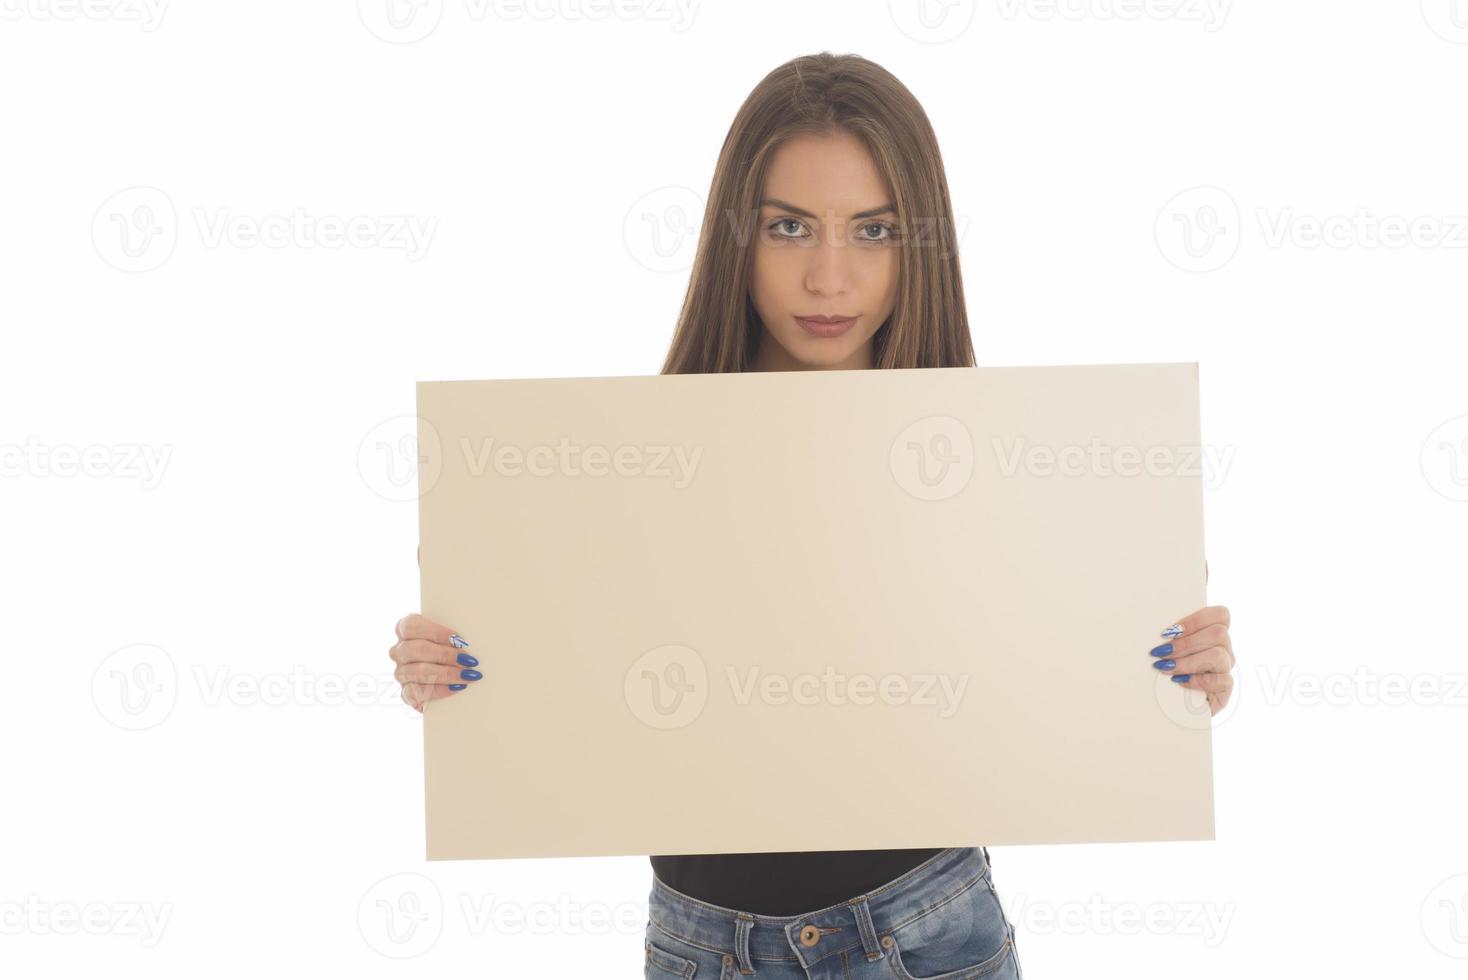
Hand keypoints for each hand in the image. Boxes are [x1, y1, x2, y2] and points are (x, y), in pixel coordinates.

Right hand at [390, 612, 479, 712]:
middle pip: (415, 649)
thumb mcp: (450, 637)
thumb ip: (452, 636)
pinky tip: (456, 687)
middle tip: (468, 660)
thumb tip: (465, 642)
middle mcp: (399, 650)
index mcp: (405, 629)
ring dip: (447, 673)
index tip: (459, 639)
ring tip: (467, 675)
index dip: (435, 632)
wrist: (449, 679)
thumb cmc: (451, 650)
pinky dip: (440, 690)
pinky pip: (418, 692)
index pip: (411, 626)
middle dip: (445, 655)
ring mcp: (400, 672)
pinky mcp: (406, 693)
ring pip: (418, 671)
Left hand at [1151, 562, 1234, 715]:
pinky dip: (1197, 681)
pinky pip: (1222, 681)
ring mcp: (1226, 669)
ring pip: (1221, 656)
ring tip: (1164, 669)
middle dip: (1187, 643)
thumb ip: (1176, 602)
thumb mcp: (1164, 632)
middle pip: (1220, 634)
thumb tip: (1203, 563)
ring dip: (1188, 661)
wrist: (1162, 699)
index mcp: (1210, 630)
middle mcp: (1223, 647)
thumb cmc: (1165, 659)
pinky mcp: (1225, 691)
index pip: (1220, 614)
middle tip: (1159, 652)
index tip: (1167, 630)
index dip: (1195, 620)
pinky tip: (1179, 682)